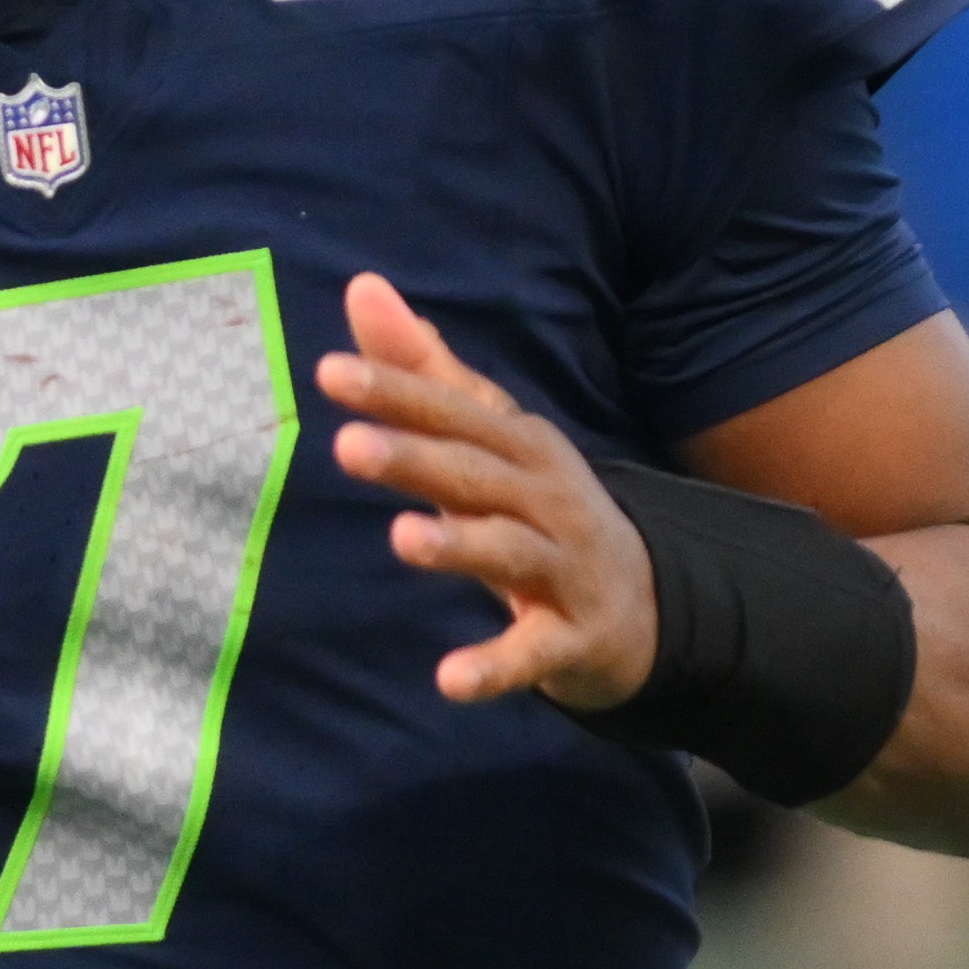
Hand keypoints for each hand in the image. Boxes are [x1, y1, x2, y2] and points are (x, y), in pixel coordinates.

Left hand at [316, 270, 655, 711]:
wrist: (639, 602)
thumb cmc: (538, 506)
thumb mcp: (488, 437)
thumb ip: (423, 369)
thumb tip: (362, 288)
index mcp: (518, 445)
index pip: (451, 412)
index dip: (396, 391)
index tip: (329, 373)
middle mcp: (545, 497)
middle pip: (473, 474)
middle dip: (415, 458)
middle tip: (346, 446)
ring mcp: (564, 567)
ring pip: (508, 551)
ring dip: (458, 545)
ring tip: (402, 539)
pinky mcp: (571, 636)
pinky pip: (533, 652)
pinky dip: (495, 667)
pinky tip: (449, 680)